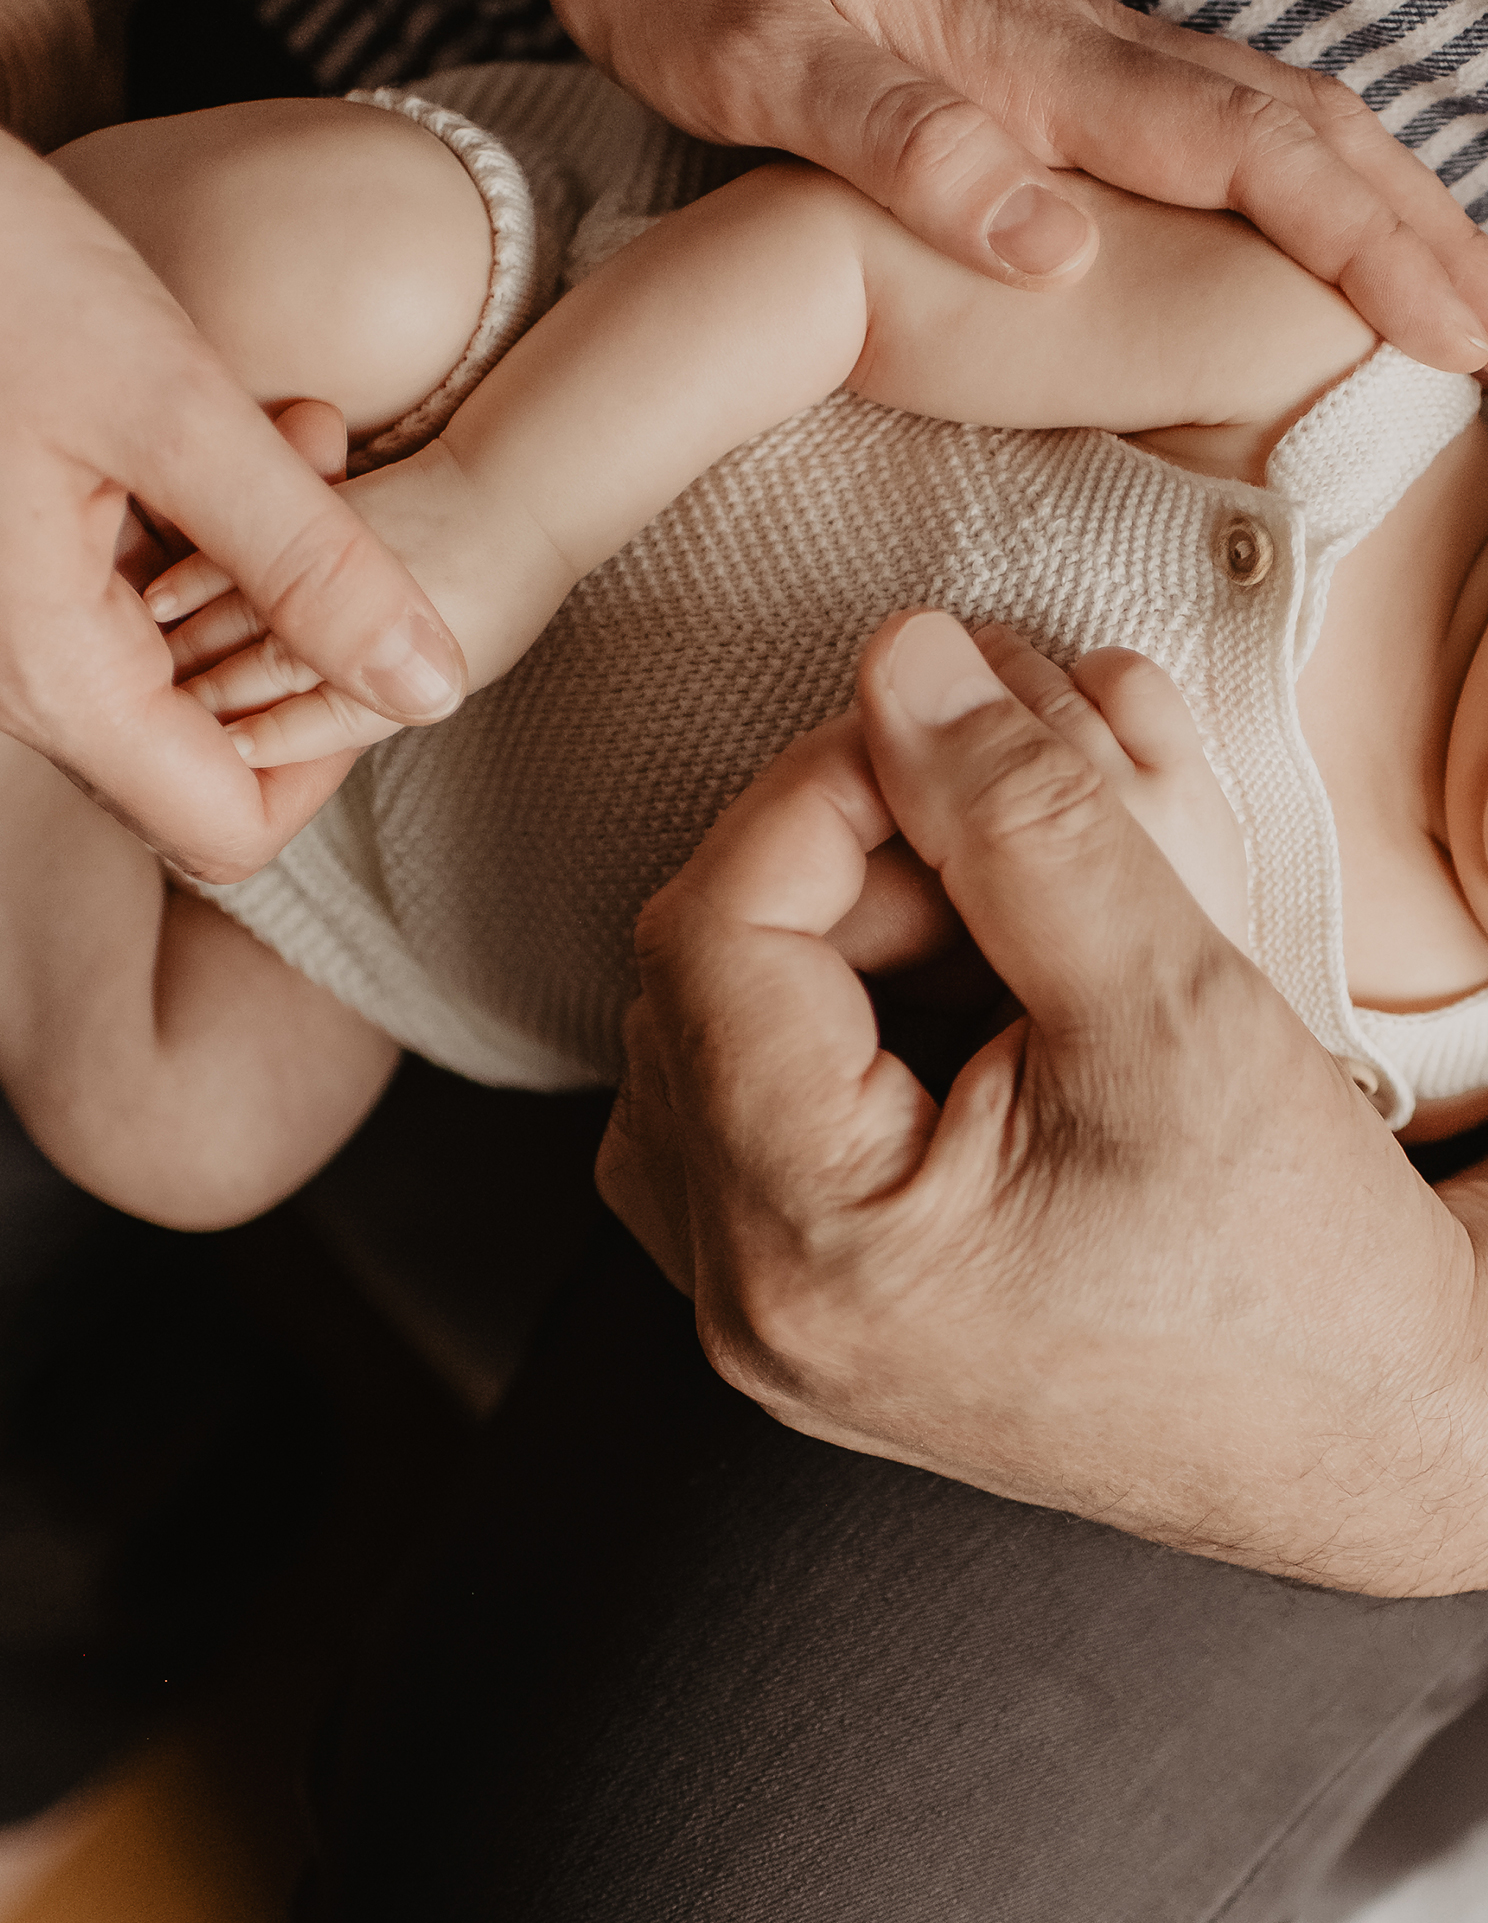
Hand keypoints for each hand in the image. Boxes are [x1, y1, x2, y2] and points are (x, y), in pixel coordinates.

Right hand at [0, 0, 464, 883]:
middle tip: (299, 456)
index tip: (365, 625)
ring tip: (235, 416)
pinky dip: (124, 535)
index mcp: (27, 671)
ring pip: (113, 663)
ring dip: (203, 564)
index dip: (325, 754)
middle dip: (268, 622)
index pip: (221, 831)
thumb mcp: (175, 407)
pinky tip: (149, 416)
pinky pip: (42, 607)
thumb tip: (430, 685)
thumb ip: (313, 563)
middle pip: (168, 746)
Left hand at [502, 0, 1487, 370]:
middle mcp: (1067, 37)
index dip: (1355, 244)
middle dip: (1411, 227)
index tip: (1453, 332)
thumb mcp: (746, 55)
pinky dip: (1293, 167)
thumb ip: (892, 138)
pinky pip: (1203, 110)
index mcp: (1021, 50)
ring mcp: (1058, 34)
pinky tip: (1310, 206)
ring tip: (1453, 280)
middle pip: (1292, 125)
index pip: (1237, 151)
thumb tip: (1052, 245)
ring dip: (1373, 194)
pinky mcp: (1029, 42)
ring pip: (1265, 110)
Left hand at [599, 608, 1487, 1594]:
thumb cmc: (1300, 1266)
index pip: (715, 929)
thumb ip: (1021, 815)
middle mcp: (749, 1299)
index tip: (955, 728)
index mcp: (810, 1248)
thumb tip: (902, 662)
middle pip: (716, 966)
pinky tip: (993, 979)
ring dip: (867, 916)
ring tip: (1036, 898)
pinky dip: (864, 998)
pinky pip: (768, 1090)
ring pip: (735, 1017)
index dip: (823, 788)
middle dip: (864, 849)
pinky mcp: (822, 1290)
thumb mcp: (1174, 1003)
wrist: (1380, 1435)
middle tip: (1021, 808)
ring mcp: (773, 1307)